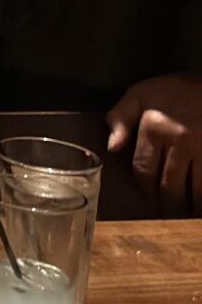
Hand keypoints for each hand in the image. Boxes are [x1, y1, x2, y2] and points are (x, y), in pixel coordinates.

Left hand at [109, 75, 201, 213]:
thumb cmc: (176, 89)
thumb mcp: (141, 94)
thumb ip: (121, 117)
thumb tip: (111, 148)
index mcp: (154, 128)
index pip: (144, 169)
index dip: (145, 188)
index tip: (147, 199)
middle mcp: (178, 142)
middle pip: (169, 185)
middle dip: (166, 203)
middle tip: (165, 214)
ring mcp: (201, 150)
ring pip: (193, 190)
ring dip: (188, 206)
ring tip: (184, 214)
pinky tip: (198, 204)